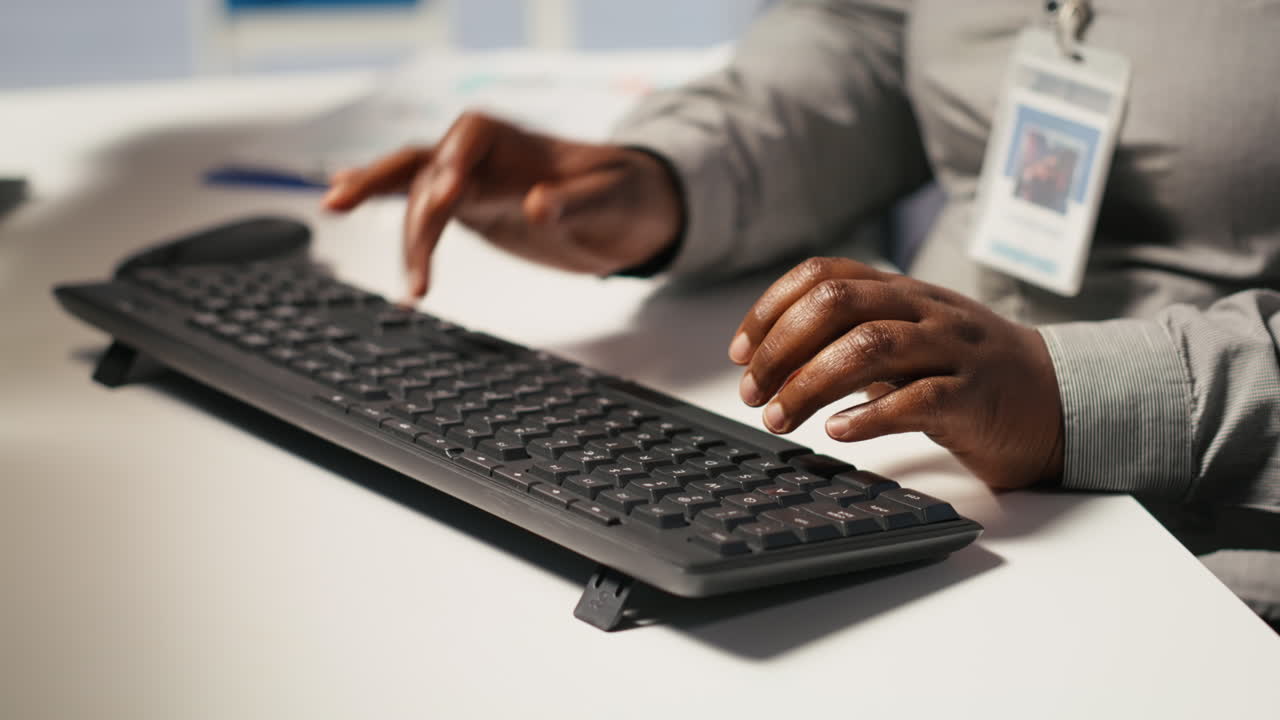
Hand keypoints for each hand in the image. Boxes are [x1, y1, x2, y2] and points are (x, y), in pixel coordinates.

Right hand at [322, 111, 682, 298]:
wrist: (633, 212)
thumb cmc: (628, 195)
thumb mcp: (615, 200)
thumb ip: (578, 204)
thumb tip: (538, 206)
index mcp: (517, 140)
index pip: (470, 138)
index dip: (451, 163)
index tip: (446, 196)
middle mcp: (485, 157)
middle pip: (423, 161)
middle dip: (382, 180)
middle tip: (343, 203)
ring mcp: (472, 183)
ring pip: (413, 188)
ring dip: (387, 215)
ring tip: (354, 233)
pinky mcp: (469, 209)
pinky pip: (419, 205)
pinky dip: (384, 203)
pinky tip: (342, 198)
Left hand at [728, 257, 1063, 489]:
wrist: (1059, 401)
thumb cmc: (967, 375)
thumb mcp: (906, 344)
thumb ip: (849, 342)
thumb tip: (772, 362)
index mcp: (903, 292)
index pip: (824, 274)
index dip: (771, 309)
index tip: (740, 352)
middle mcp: (926, 310)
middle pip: (839, 303)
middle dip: (781, 347)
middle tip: (752, 393)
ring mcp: (954, 350)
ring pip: (871, 346)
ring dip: (810, 383)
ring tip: (780, 418)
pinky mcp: (976, 397)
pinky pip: (919, 399)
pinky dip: (870, 416)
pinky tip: (838, 432)